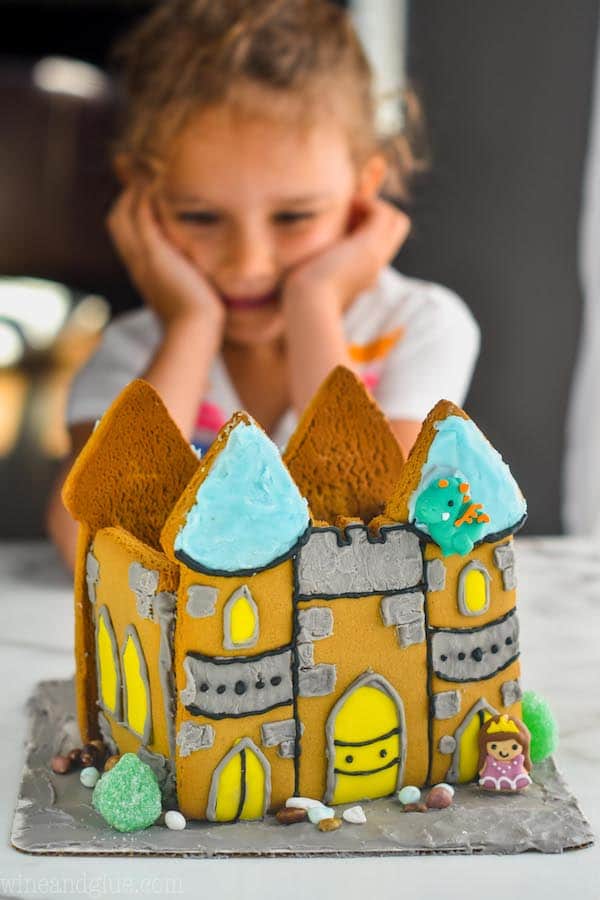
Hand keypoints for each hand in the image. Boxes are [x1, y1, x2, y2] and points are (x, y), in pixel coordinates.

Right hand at [106, 180, 225, 331]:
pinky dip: (146, 194)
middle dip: (127, 196)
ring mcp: (142, 257)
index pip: (126, 236)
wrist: (194, 332)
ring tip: (152, 170)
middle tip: (145, 177)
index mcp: (144, 274)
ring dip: (135, 189)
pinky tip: (161, 179)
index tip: (147, 198)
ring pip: (124, 213)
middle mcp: (137, 263)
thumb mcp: (189, 297)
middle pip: (117, 220)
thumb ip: (189, 282)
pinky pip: (142, 213)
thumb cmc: (198, 322)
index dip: (131, 214)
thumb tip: (202, 280)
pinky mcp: (155, 253)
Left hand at [283, 197, 410, 311]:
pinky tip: (345, 207)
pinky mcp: (370, 247)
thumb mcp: (312, 273)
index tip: (344, 221)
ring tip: (346, 208)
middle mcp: (376, 262)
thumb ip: (317, 261)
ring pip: (396, 219)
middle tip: (347, 212)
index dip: (369, 222)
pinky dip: (367, 203)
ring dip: (372, 205)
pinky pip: (383, 213)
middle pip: (397, 226)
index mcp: (365, 269)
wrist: (308, 303)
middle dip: (375, 211)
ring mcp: (376, 255)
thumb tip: (304, 249)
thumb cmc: (303, 293)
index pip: (385, 238)